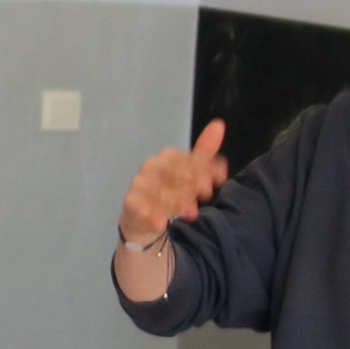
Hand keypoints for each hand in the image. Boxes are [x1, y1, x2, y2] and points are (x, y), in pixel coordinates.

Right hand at [119, 121, 227, 246]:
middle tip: (206, 196)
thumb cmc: (170, 189)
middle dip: (192, 186)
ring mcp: (139, 184)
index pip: (185, 159)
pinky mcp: (130, 202)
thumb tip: (219, 125)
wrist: (143, 214)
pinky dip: (153, 216)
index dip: (203, 170)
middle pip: (173, 174)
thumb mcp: (190, 170)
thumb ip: (204, 153)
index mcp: (166, 156)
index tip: (218, 181)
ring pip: (160, 192)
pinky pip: (142, 208)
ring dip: (177, 203)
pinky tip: (163, 223)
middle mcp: (150, 166)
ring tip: (191, 213)